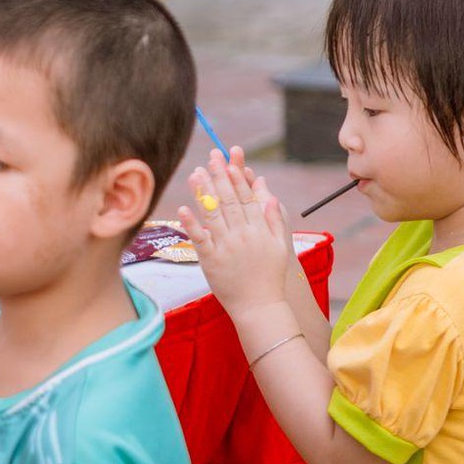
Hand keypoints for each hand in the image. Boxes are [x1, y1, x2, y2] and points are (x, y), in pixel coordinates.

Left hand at [179, 149, 290, 312]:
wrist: (260, 306)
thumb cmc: (269, 277)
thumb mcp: (280, 246)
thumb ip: (274, 219)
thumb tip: (268, 194)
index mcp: (259, 229)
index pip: (247, 197)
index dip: (237, 176)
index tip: (229, 159)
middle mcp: (243, 235)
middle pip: (229, 200)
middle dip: (219, 176)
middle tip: (210, 156)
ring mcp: (226, 247)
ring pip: (213, 214)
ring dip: (203, 193)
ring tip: (195, 173)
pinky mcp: (211, 261)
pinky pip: (200, 239)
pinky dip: (191, 224)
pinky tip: (183, 208)